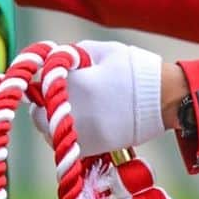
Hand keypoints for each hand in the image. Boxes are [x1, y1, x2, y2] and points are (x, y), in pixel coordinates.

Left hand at [30, 41, 164, 156]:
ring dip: (53, 122)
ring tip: (73, 112)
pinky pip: (64, 145)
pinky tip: (82, 124)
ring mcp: (79, 132)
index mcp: (71, 84)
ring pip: (48, 132)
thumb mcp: (101, 51)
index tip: (49, 81)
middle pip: (37, 114)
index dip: (40, 83)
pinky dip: (68, 135)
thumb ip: (69, 54)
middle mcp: (70, 111)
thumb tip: (49, 60)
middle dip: (44, 105)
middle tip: (60, 98)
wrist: (164, 99)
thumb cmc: (133, 70)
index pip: (35, 86)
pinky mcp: (89, 148)